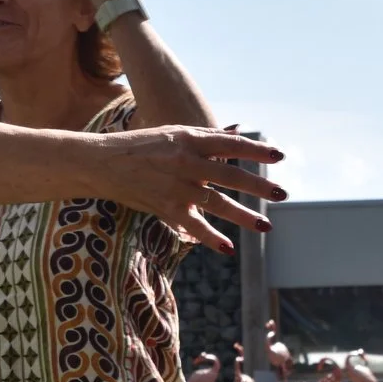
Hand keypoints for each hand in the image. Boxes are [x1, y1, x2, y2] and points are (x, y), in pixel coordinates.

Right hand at [105, 126, 285, 253]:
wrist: (101, 163)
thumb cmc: (137, 145)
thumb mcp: (171, 133)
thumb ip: (203, 137)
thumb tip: (235, 132)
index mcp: (189, 140)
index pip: (231, 145)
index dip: (256, 150)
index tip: (278, 156)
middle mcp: (187, 163)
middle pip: (232, 176)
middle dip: (260, 186)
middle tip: (282, 193)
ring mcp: (177, 187)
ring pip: (219, 205)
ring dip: (244, 217)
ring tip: (266, 226)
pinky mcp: (166, 208)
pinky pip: (194, 227)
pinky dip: (211, 239)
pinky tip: (228, 248)